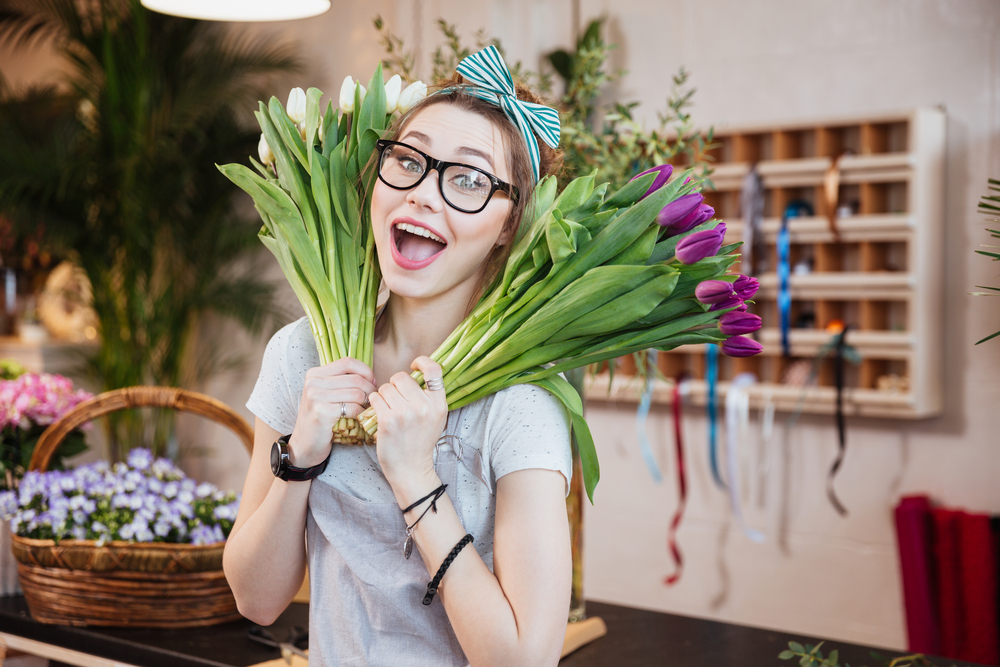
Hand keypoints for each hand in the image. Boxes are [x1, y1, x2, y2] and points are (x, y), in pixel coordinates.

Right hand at [290, 357, 376, 467]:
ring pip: (357, 393)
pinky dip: (361, 413)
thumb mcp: (327, 394)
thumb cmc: (320, 419)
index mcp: (315, 373)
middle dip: (370, 389)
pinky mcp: (322, 411)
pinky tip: (360, 417)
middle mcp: (313, 382)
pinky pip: (353, 407)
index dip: (365, 371)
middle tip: (374, 400)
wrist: (304, 445)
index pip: (348, 362)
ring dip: (367, 402)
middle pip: (355, 378)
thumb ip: (342, 381)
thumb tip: (371, 376)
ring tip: (368, 409)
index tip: (372, 382)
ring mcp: (316, 396)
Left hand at [368, 356, 447, 486]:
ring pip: (385, 387)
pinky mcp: (387, 421)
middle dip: (395, 384)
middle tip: (395, 398)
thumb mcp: (436, 418)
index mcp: (439, 404)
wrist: (411, 469)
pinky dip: (374, 403)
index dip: (422, 362)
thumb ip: (430, 397)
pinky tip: (379, 413)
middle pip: (402, 377)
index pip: (434, 370)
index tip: (413, 366)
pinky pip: (375, 398)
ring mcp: (405, 414)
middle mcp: (424, 406)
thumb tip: (417, 372)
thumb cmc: (420, 442)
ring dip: (383, 395)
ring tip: (388, 409)